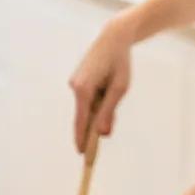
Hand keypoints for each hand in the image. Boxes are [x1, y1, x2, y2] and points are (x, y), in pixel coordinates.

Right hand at [69, 15, 134, 151]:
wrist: (113, 37)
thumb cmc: (120, 62)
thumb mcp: (120, 88)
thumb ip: (109, 111)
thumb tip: (102, 134)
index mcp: (84, 89)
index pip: (82, 122)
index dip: (82, 140)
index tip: (83, 156)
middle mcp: (75, 86)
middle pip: (84, 116)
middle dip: (92, 130)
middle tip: (95, 149)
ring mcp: (75, 83)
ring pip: (87, 107)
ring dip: (99, 110)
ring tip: (114, 88)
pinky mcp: (78, 80)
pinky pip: (88, 98)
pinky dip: (97, 101)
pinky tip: (109, 86)